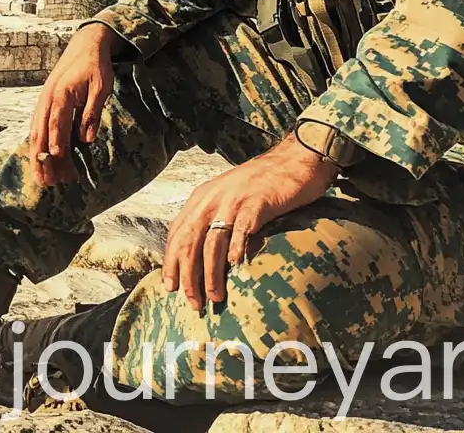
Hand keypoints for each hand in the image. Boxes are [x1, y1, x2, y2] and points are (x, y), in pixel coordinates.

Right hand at [25, 21, 117, 184]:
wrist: (86, 44)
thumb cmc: (95, 66)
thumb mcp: (100, 88)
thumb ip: (92, 113)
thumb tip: (86, 139)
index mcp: (61, 93)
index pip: (56, 123)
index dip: (56, 142)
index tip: (56, 161)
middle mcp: (48, 98)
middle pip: (40, 132)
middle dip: (41, 158)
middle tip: (44, 181)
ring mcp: (44, 100)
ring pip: (36, 132)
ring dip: (38, 155)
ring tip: (41, 177)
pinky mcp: (46, 102)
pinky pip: (38, 126)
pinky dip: (39, 145)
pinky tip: (42, 159)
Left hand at [160, 137, 334, 311]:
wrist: (294, 160)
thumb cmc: (261, 185)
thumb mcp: (229, 199)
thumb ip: (214, 220)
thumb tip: (202, 257)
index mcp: (202, 198)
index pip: (177, 232)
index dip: (171, 261)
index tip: (170, 287)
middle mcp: (213, 198)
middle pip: (190, 239)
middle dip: (188, 274)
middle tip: (193, 302)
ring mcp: (235, 200)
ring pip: (213, 240)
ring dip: (211, 271)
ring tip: (215, 296)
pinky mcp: (258, 202)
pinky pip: (242, 227)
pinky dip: (236, 246)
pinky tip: (236, 264)